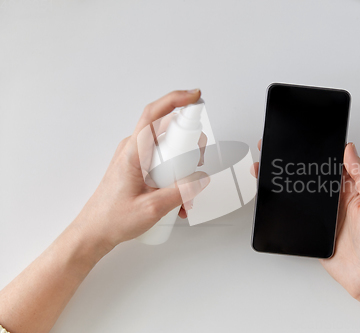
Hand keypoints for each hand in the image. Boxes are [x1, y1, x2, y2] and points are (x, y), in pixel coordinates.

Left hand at [71, 89, 209, 252]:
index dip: (176, 100)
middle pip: (167, 131)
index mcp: (132, 152)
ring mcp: (136, 158)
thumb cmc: (112, 219)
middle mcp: (133, 150)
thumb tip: (201, 178)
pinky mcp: (139, 168)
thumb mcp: (152, 208)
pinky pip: (163, 162)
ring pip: (168, 148)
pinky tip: (178, 199)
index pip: (154, 114)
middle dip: (189, 144)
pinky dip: (175, 176)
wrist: (94, 232)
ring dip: (183, 165)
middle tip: (198, 161)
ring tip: (186, 189)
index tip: (195, 97)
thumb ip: (181, 192)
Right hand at [252, 141, 359, 306]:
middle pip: (312, 177)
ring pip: (301, 194)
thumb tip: (350, 150)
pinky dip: (284, 207)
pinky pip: (296, 215)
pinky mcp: (314, 231)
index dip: (319, 151)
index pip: (333, 164)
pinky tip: (275, 198)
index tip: (305, 139)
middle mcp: (337, 200)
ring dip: (286, 183)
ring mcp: (324, 216)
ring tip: (268, 170)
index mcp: (353, 189)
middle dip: (295, 164)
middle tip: (277, 151)